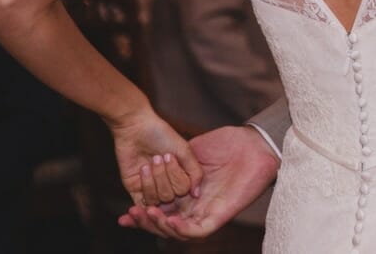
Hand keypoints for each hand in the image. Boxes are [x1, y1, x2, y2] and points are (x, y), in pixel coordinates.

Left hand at [111, 109, 202, 208]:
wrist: (136, 128)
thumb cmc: (161, 135)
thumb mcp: (185, 151)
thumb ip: (195, 173)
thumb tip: (197, 194)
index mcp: (180, 176)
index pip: (183, 190)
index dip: (177, 176)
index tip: (170, 156)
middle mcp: (166, 185)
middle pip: (169, 197)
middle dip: (164, 176)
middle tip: (159, 157)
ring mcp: (150, 188)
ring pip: (155, 200)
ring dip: (152, 179)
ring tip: (148, 162)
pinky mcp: (134, 189)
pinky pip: (140, 201)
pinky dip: (144, 188)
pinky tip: (143, 170)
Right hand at [118, 125, 279, 238]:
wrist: (252, 143)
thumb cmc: (226, 143)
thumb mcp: (190, 152)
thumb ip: (172, 165)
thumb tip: (151, 168)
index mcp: (187, 196)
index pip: (160, 212)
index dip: (141, 216)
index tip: (124, 214)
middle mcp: (195, 208)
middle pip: (165, 225)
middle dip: (145, 223)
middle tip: (130, 213)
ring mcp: (207, 214)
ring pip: (178, 231)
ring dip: (160, 226)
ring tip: (146, 212)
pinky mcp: (220, 217)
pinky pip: (198, 230)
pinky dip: (182, 229)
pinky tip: (169, 218)